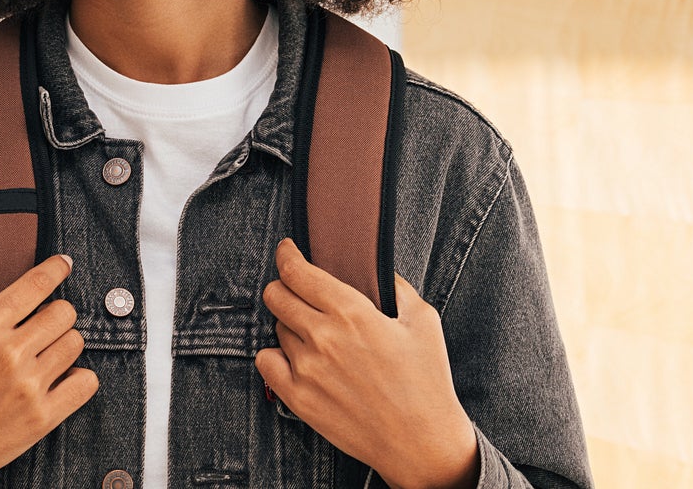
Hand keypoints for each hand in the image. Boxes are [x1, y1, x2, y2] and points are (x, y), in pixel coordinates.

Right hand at [0, 253, 96, 488]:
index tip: (63, 264)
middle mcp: (10, 354)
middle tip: (44, 323)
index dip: (55, 269)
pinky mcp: (41, 418)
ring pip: (75, 343)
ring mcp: (28, 387)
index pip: (36, 284)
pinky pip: (85, 383)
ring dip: (64, 343)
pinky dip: (79, 377)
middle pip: (63, 312)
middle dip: (56, 312)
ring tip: (48, 351)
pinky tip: (62, 377)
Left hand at [255, 238, 478, 488]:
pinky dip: (275, 354)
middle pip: (276, 295)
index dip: (286, 255)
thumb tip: (375, 269)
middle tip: (296, 289)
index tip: (286, 250)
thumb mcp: (423, 320)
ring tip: (315, 334)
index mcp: (351, 312)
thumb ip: (395, 286)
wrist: (422, 443)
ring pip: (277, 327)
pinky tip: (295, 357)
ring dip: (290, 324)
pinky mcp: (299, 399)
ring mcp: (307, 369)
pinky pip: (265, 361)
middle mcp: (322, 337)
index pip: (296, 271)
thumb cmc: (426, 382)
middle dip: (283, 285)